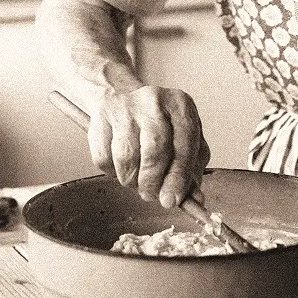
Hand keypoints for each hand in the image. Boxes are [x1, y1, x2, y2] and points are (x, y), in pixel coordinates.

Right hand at [90, 85, 209, 207]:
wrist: (123, 96)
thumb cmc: (160, 125)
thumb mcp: (184, 140)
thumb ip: (191, 171)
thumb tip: (195, 200)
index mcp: (180, 106)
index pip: (184, 146)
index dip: (178, 178)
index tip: (171, 200)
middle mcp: (154, 101)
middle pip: (154, 151)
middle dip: (152, 182)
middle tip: (151, 194)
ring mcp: (125, 106)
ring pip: (126, 157)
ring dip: (131, 179)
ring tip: (136, 179)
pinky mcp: (101, 116)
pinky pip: (103, 157)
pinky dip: (112, 172)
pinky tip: (121, 167)